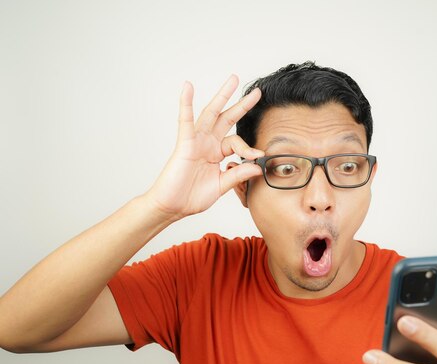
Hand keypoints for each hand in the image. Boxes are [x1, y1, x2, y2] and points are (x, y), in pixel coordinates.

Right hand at [143, 75, 263, 220]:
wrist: (172, 207)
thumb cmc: (192, 197)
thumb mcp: (222, 185)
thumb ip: (239, 174)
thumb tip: (258, 166)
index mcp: (217, 153)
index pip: (237, 144)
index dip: (249, 149)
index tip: (259, 157)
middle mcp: (208, 143)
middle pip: (227, 118)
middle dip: (241, 104)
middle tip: (256, 92)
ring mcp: (196, 141)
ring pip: (211, 113)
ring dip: (222, 96)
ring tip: (233, 79)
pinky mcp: (184, 143)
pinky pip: (185, 120)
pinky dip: (186, 103)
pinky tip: (188, 87)